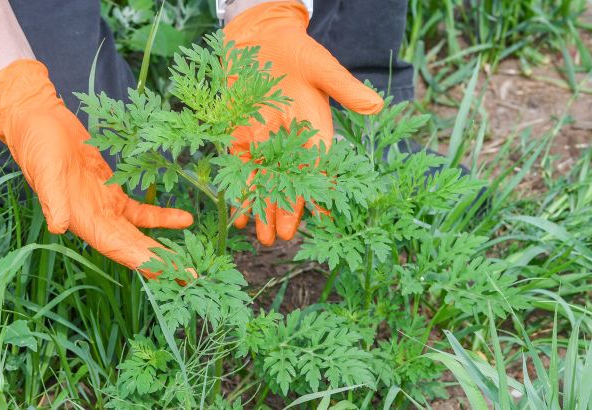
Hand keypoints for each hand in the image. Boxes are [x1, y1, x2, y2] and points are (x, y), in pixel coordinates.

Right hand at [0, 60, 192, 277]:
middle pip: (136, 248)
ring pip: (141, 234)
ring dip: (165, 248)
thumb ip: (53, 199)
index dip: (147, 263)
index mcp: (83, 220)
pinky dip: (162, 217)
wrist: (38, 122)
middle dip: (163, 264)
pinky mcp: (114, 191)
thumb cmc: (38, 146)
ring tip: (193, 261)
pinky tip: (185, 219)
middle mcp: (97, 220)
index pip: (120, 248)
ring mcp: (107, 207)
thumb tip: (58, 227)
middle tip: (193, 278)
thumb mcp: (45, 170)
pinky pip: (142, 211)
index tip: (173, 275)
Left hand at [223, 1, 383, 245]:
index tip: (321, 216)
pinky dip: (238, 189)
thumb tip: (375, 107)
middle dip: (286, 209)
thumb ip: (343, 88)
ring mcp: (265, 141)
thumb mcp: (322, 66)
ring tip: (259, 237)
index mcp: (314, 130)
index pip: (319, 167)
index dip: (319, 192)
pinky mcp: (241, 136)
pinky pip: (239, 169)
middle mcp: (290, 142)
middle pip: (289, 182)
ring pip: (264, 182)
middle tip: (282, 237)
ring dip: (262, 208)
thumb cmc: (297, 49)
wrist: (261, 37)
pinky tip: (237, 213)